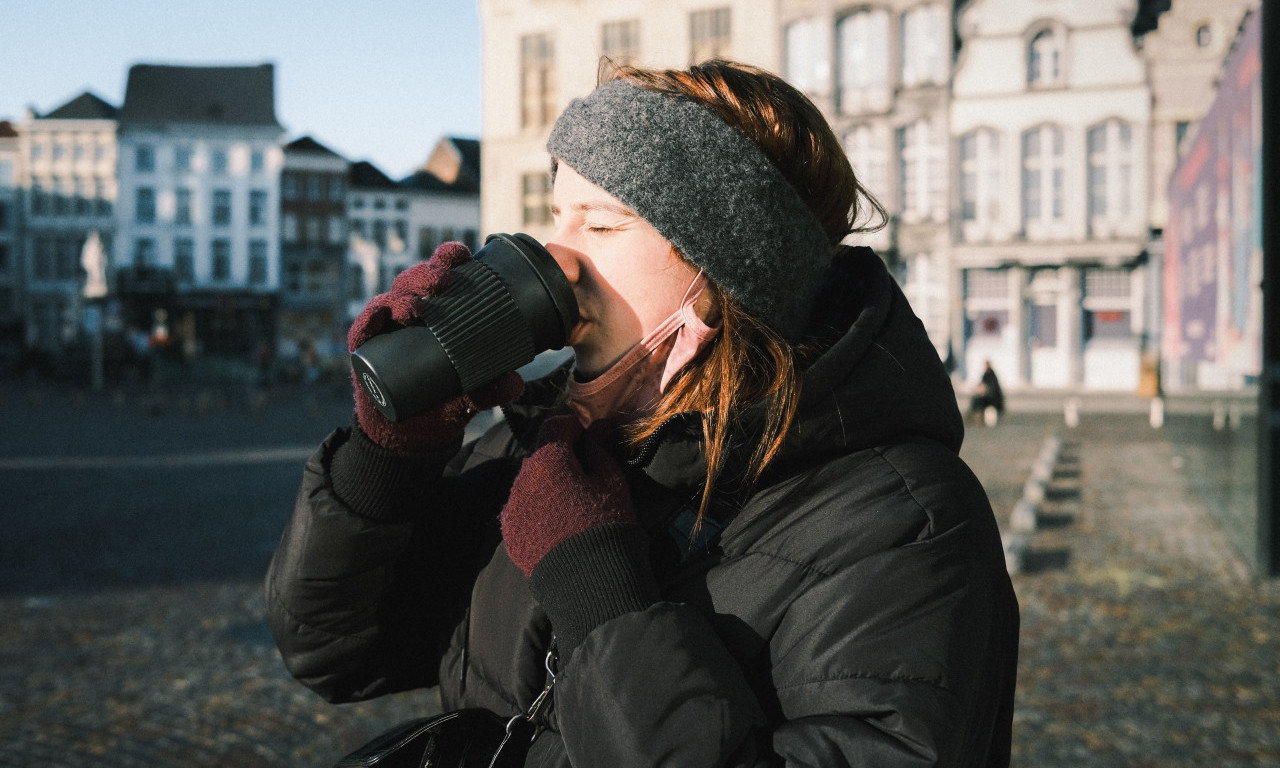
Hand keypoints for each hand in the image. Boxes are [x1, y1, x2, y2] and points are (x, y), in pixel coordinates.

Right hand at [348, 242, 523, 451]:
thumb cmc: (440, 405)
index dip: (449, 260)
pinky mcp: (365, 350)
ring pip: (390, 300)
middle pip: (415, 283)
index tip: (462, 254)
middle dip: (427, 274)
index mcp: (436, 315)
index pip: (442, 278)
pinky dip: (371, 318)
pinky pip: (364, 328)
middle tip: (443, 280)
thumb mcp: (470, 398)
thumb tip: (516, 383)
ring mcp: (386, 331)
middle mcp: (409, 316)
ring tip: (416, 306)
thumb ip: (491, 391)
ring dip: (403, 295)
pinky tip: (382, 314)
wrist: (409, 437)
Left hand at [500, 416, 634, 575]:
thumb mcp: (613, 482)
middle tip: (586, 474)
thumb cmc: (608, 524)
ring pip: (529, 484)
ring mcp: (512, 509)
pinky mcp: (510, 535)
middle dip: (560, 458)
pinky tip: (559, 526)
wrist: (590, 583)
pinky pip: (524, 511)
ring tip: (573, 505)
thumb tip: (598, 427)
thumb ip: (600, 450)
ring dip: (547, 485)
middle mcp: (521, 480)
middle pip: (540, 456)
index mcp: (547, 460)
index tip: (591, 439)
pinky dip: (539, 511)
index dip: (575, 427)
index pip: (556, 425)